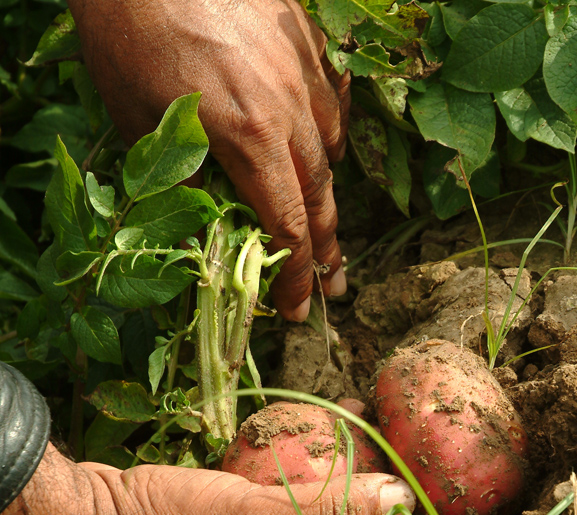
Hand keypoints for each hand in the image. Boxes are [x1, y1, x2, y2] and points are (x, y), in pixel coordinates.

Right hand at [0, 445, 412, 514]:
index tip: (411, 472)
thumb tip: (402, 500)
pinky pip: (276, 488)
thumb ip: (329, 514)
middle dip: (364, 477)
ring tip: (355, 413)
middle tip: (384, 431)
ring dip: (333, 459)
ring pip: (307, 501)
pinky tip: (312, 421)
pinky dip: (293, 458)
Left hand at [68, 0, 350, 321]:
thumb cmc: (130, 32)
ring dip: (327, 192)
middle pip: (322, 197)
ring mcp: (305, 74)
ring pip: (333, 149)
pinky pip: (334, 102)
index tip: (299, 310)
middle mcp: (290, 110)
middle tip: (337, 287)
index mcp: (249, 136)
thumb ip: (182, 180)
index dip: (295, 276)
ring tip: (322, 218)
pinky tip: (324, 143)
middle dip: (329, 251)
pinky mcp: (309, 43)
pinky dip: (331, 132)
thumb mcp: (139, 120)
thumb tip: (206, 230)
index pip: (286, 226)